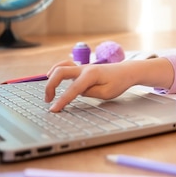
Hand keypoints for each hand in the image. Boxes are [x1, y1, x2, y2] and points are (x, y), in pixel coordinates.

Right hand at [44, 57, 174, 111]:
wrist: (126, 71)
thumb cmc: (119, 82)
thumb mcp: (107, 93)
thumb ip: (90, 93)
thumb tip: (76, 92)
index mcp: (91, 74)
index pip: (73, 89)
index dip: (62, 100)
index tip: (54, 109)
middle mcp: (85, 68)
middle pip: (60, 72)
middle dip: (50, 86)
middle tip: (48, 101)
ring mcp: (82, 67)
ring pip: (61, 66)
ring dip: (51, 78)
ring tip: (49, 92)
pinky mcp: (81, 68)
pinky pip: (65, 66)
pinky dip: (56, 71)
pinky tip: (51, 77)